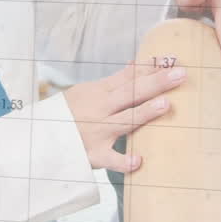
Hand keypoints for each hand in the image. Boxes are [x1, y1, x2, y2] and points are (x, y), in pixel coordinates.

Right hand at [64, 57, 186, 172]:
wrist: (40, 136)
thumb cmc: (69, 113)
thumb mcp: (87, 91)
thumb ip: (114, 81)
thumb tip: (136, 64)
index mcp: (99, 92)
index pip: (128, 77)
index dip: (150, 67)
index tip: (172, 60)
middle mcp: (100, 109)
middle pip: (131, 93)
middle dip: (156, 83)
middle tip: (180, 74)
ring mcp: (97, 132)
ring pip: (124, 121)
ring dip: (144, 113)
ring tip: (165, 105)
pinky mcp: (94, 155)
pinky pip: (110, 159)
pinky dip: (123, 161)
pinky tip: (139, 161)